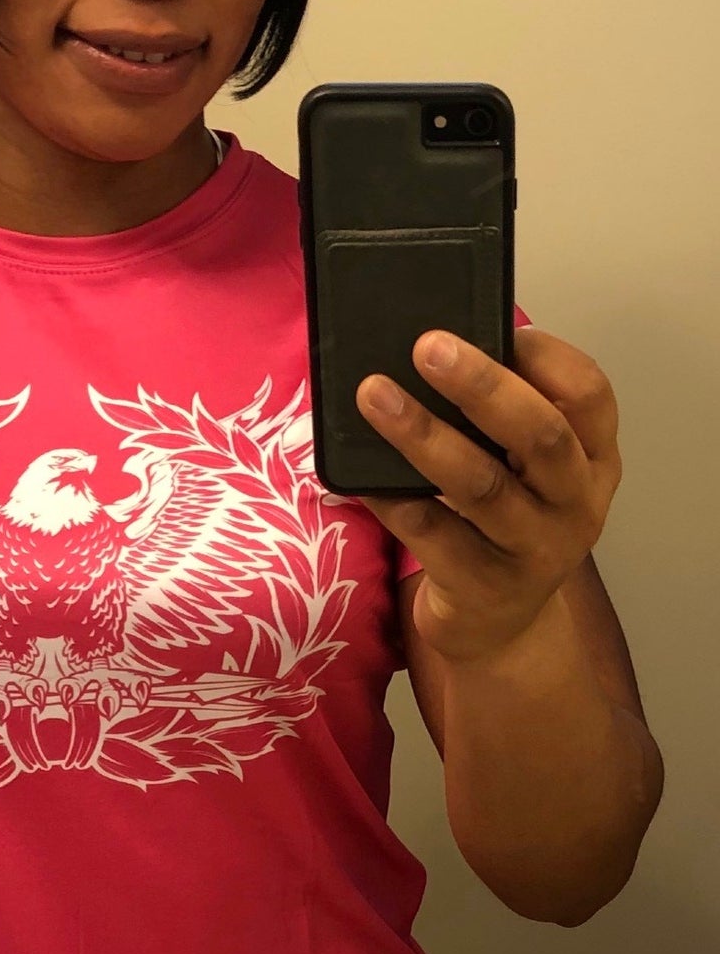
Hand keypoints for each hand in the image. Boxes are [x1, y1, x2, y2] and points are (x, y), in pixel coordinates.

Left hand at [356, 326, 620, 663]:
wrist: (499, 624)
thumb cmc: (506, 521)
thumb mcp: (528, 468)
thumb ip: (502, 418)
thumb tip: (434, 348)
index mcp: (592, 459)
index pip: (590, 394)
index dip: (547, 356)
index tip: (499, 329)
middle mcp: (575, 503)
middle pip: (540, 434)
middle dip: (481, 385)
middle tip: (427, 347)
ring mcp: (534, 550)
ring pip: (481, 484)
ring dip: (423, 434)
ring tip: (375, 395)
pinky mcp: (484, 587)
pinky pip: (434, 535)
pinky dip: (394, 498)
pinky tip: (361, 476)